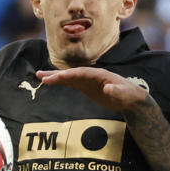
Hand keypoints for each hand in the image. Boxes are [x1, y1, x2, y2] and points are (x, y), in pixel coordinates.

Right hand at [35, 66, 150, 112]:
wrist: (130, 98)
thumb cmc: (128, 95)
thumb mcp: (124, 94)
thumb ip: (116, 91)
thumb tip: (107, 87)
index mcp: (99, 74)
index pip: (81, 73)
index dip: (68, 75)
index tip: (57, 78)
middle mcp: (91, 75)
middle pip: (71, 73)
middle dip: (56, 75)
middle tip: (41, 77)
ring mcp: (87, 80)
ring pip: (68, 77)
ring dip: (54, 77)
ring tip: (39, 76)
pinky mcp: (86, 86)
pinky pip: (70, 83)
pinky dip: (60, 82)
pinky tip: (50, 82)